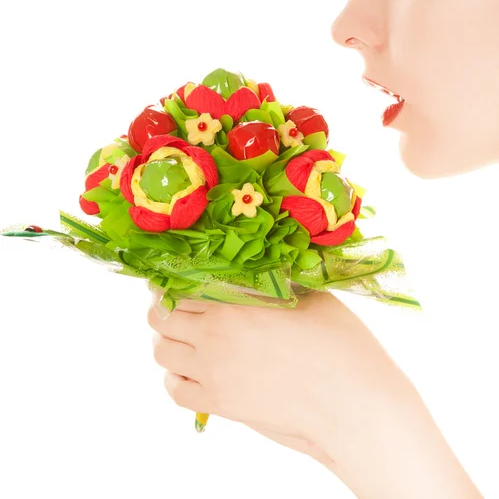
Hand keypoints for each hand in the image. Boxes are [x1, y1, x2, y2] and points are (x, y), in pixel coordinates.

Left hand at [147, 290, 482, 497]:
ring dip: (168, 342)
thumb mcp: (309, 296)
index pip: (178, 287)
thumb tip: (260, 269)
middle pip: (160, 319)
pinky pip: (176, 392)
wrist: (353, 402)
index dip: (171, 282)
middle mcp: (214, 337)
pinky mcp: (221, 405)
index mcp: (234, 304)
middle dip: (164, 310)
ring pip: (161, 354)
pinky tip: (194, 372)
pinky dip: (176, 379)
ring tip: (187, 339)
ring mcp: (214, 374)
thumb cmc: (339, 343)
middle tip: (179, 307)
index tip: (175, 280)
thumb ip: (274, 281)